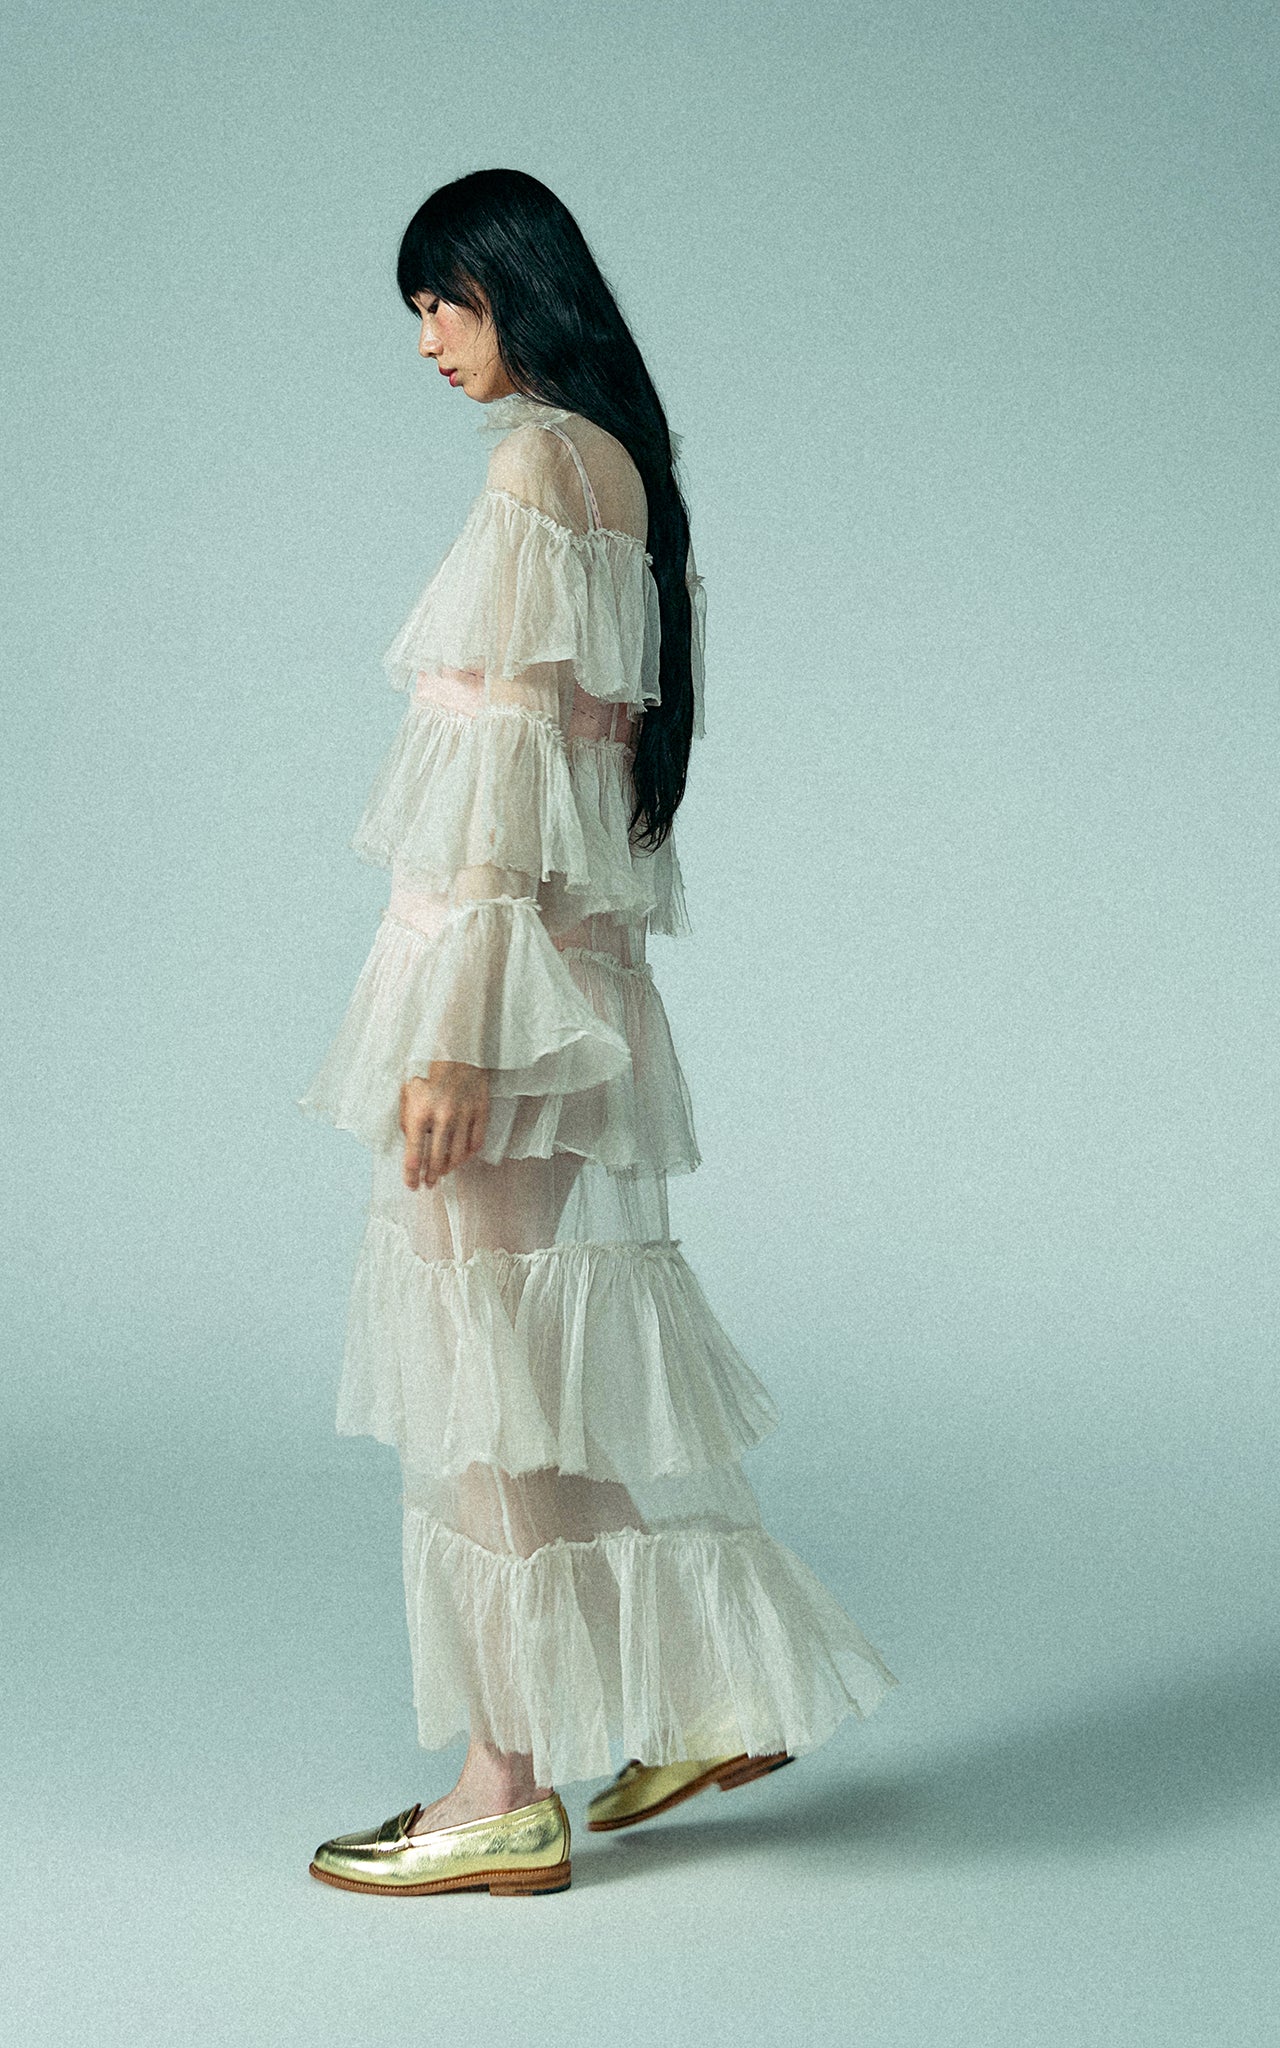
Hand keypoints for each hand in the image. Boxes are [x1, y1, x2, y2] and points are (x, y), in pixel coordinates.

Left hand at [399, 1062, 490, 1190]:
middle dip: (430, 1176)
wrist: (457, 1050)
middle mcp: (442, 1116)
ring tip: (443, 1172)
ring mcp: (464, 1115)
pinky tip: (461, 1157)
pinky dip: (468, 1154)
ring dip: (449, 1168)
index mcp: (420, 1111)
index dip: (411, 1175)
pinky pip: (476, 1142)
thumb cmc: (428, 1072)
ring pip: (458, 1155)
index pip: (414, 1154)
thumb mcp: (407, 1092)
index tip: (412, 1185)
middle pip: (437, 1160)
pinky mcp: (481, 1111)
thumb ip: (406, 1119)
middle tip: (429, 1183)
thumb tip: (410, 1143)